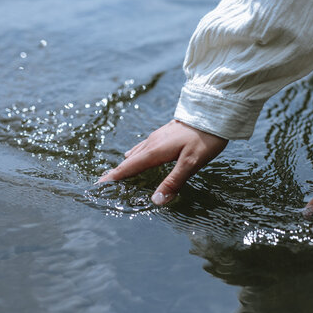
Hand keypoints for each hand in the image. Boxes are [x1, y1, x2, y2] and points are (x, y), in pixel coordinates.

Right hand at [98, 120, 227, 204]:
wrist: (213, 112)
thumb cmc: (205, 138)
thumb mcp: (191, 163)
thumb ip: (173, 181)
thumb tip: (156, 200)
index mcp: (155, 151)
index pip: (130, 166)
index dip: (115, 176)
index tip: (99, 184)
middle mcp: (153, 142)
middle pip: (130, 159)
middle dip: (117, 171)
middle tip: (103, 181)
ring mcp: (158, 136)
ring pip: (137, 152)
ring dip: (126, 163)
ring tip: (118, 172)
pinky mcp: (165, 133)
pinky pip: (144, 146)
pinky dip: (136, 154)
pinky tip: (137, 154)